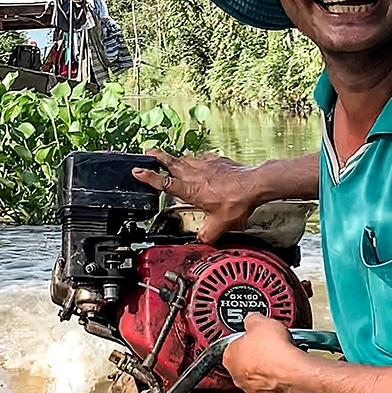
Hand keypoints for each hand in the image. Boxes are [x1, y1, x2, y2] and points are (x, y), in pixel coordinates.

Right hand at [131, 148, 257, 243]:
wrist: (254, 185)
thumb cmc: (237, 201)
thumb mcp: (220, 224)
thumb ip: (208, 234)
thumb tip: (203, 240)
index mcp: (190, 190)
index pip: (164, 183)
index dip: (148, 177)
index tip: (137, 171)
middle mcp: (194, 174)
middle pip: (170, 163)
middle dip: (157, 157)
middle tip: (148, 152)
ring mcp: (205, 165)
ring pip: (185, 159)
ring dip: (175, 158)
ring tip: (169, 158)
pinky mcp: (217, 161)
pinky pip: (201, 158)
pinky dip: (196, 160)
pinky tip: (198, 162)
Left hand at [222, 313, 310, 392]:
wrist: (296, 372)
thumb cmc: (276, 351)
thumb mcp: (260, 322)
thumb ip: (251, 320)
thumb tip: (251, 319)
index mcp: (229, 357)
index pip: (232, 345)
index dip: (246, 338)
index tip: (255, 335)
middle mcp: (238, 377)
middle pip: (245, 362)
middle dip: (257, 354)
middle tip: (270, 345)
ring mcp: (254, 391)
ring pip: (259, 377)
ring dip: (268, 369)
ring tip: (282, 358)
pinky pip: (274, 387)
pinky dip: (280, 380)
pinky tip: (288, 371)